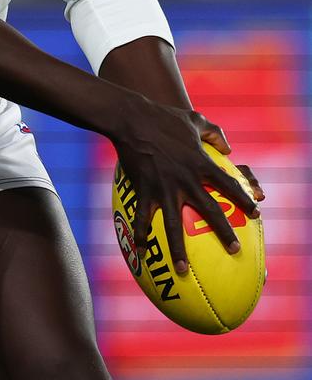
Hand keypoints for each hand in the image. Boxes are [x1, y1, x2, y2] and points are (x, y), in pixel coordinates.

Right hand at [115, 99, 260, 275]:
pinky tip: (140, 252)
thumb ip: (214, 132)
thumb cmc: (164, 116)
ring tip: (184, 271)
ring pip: (174, 225)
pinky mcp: (144, 189)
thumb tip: (228, 147)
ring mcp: (164, 187)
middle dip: (224, 232)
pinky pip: (143, 217)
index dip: (244, 199)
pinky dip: (141, 235)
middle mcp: (186, 180)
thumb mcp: (194, 119)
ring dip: (179, 249)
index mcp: (200, 163)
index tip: (256, 214)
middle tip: (235, 250)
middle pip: (210, 211)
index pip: (229, 185)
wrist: (132, 118)